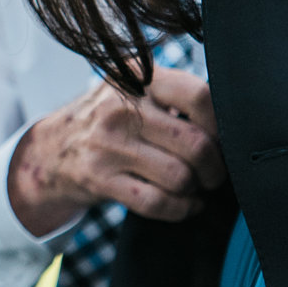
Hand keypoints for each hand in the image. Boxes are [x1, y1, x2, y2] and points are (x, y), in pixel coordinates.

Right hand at [8, 70, 226, 236]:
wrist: (51, 149)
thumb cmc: (112, 120)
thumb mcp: (134, 88)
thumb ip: (176, 93)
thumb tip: (236, 119)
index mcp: (137, 77)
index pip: (199, 96)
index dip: (222, 125)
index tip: (223, 139)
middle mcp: (120, 107)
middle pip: (196, 144)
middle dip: (216, 168)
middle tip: (215, 173)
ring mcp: (107, 144)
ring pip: (180, 177)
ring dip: (197, 191)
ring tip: (197, 188)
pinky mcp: (99, 179)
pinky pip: (157, 203)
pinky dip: (180, 210)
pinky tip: (184, 205)